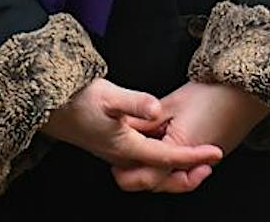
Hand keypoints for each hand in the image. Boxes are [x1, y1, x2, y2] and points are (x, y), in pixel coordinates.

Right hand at [39, 77, 221, 187]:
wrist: (52, 107)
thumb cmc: (80, 100)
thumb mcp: (110, 95)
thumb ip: (135, 102)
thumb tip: (157, 108)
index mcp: (127, 147)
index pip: (168, 158)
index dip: (194, 156)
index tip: (217, 152)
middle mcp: (123, 156)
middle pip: (161, 175)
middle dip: (187, 174)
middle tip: (211, 164)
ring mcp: (117, 154)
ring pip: (152, 170)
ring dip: (175, 168)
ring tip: (197, 158)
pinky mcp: (113, 147)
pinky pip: (143, 161)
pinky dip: (160, 160)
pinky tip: (168, 144)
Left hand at [108, 82, 264, 194]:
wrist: (247, 91)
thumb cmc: (212, 93)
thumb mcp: (173, 103)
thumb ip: (147, 119)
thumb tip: (125, 127)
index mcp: (179, 151)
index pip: (146, 177)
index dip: (127, 175)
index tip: (114, 168)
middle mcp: (192, 165)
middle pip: (159, 183)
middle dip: (139, 176)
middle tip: (122, 168)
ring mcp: (204, 164)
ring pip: (172, 178)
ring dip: (156, 171)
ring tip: (142, 158)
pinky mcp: (212, 158)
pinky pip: (186, 170)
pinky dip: (172, 166)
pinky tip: (166, 148)